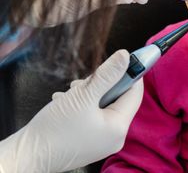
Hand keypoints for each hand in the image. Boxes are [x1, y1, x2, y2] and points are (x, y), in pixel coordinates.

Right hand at [0, 50, 142, 172]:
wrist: (28, 155)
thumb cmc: (53, 130)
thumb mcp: (83, 95)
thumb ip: (107, 74)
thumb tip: (125, 57)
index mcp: (119, 127)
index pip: (135, 93)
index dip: (129, 74)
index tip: (121, 60)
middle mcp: (114, 137)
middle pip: (119, 99)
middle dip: (102, 85)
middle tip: (84, 83)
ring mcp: (101, 141)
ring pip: (103, 106)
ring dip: (89, 94)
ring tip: (71, 93)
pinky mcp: (89, 141)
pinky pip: (94, 116)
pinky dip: (82, 106)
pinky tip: (66, 103)